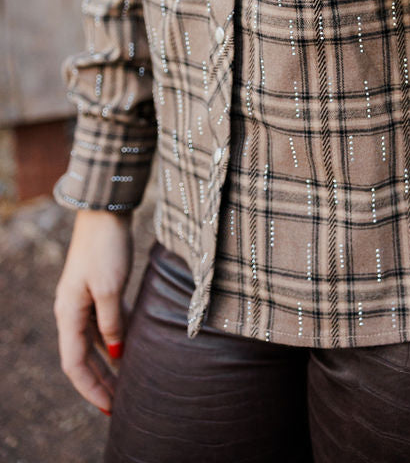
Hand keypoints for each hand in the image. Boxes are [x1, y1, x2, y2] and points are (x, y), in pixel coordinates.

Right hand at [54, 209, 133, 414]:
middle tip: (121, 404)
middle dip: (100, 382)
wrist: (104, 211)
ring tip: (128, 382)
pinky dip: (115, 339)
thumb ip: (111, 324)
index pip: (74, 365)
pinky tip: (131, 347)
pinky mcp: (97, 288)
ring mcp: (83, 300)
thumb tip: (115, 354)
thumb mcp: (110, 289)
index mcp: (67, 314)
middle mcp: (71, 311)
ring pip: (94, 341)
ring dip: (109, 363)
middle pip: (83, 357)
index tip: (110, 408)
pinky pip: (103, 323)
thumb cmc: (106, 247)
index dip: (91, 389)